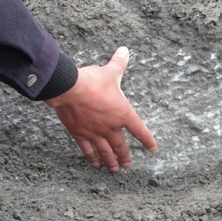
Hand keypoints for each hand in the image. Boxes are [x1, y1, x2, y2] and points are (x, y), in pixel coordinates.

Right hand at [45, 47, 157, 172]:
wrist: (69, 90)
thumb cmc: (92, 81)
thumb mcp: (109, 72)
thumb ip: (119, 63)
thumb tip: (124, 51)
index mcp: (122, 114)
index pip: (139, 130)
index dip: (147, 140)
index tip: (153, 149)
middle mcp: (111, 127)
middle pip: (121, 147)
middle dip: (125, 157)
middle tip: (128, 165)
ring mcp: (95, 133)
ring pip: (105, 152)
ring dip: (111, 162)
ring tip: (114, 170)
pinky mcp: (80, 134)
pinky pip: (88, 150)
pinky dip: (92, 157)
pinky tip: (94, 164)